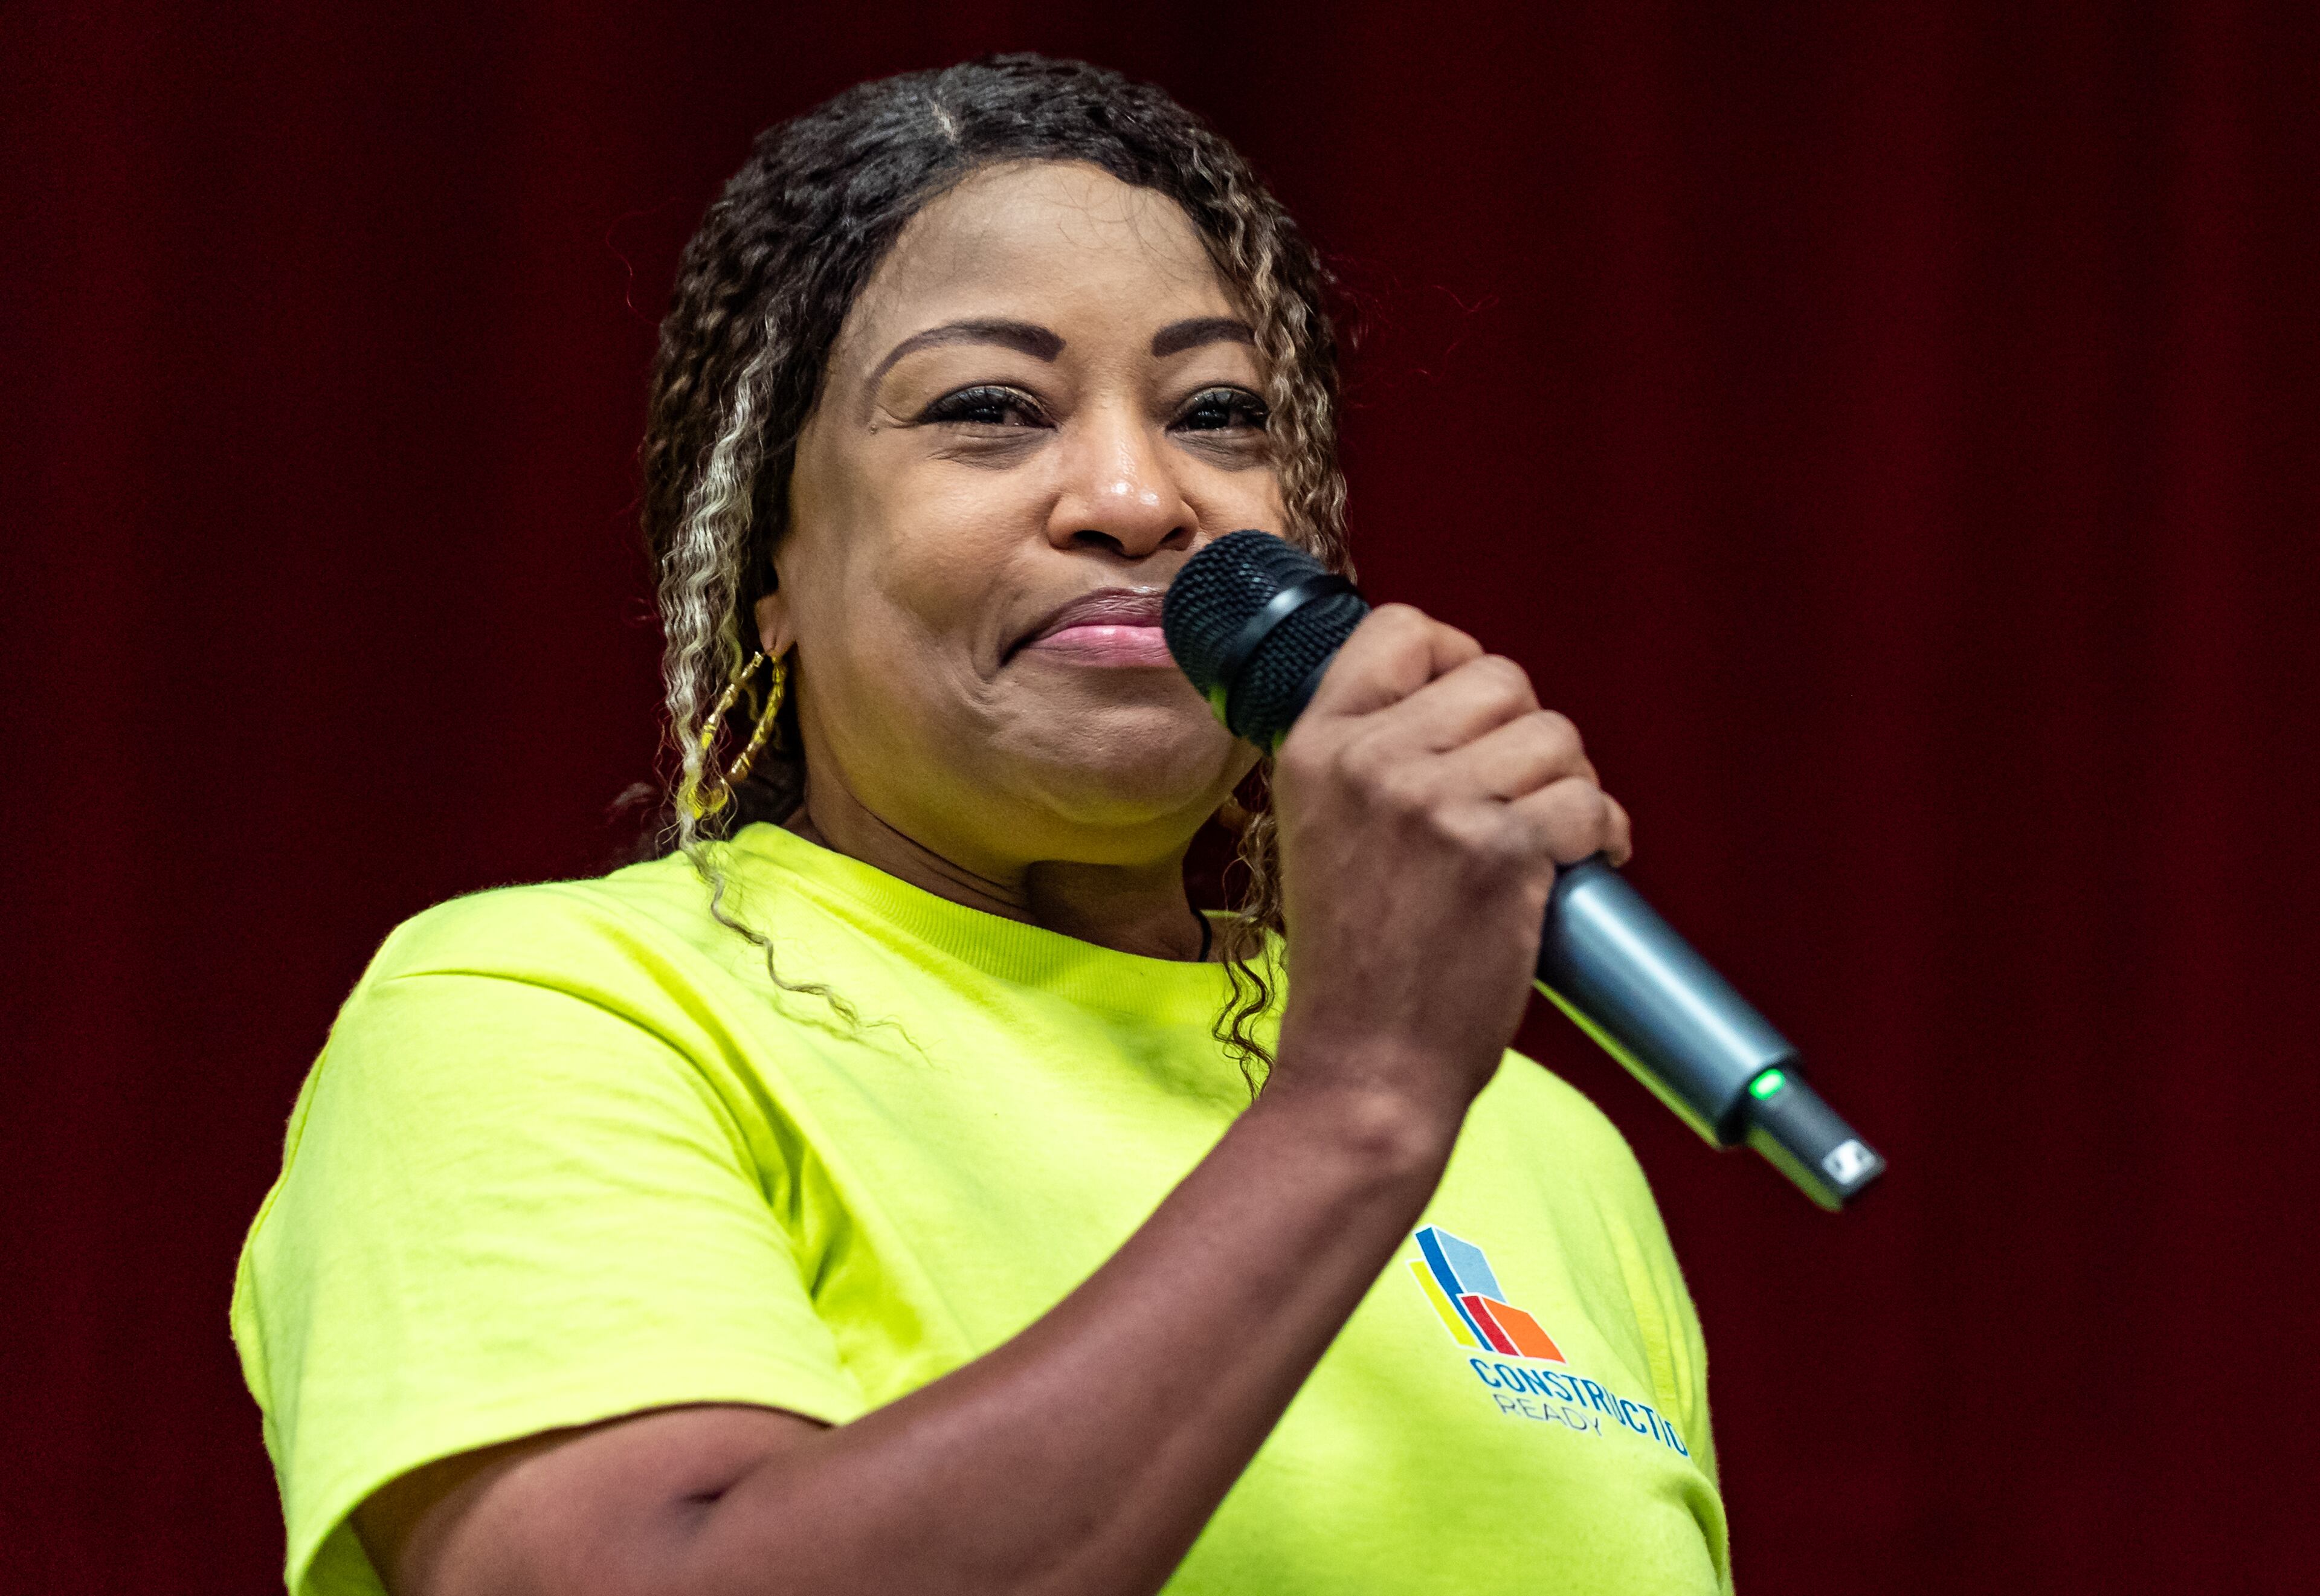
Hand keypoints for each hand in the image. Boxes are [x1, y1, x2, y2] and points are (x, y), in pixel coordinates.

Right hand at [1266, 604, 1631, 1126]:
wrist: (1364, 1065)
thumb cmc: (1356, 962)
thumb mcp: (1322, 829)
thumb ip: (1371, 759)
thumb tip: (1461, 703)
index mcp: (1317, 747)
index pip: (1402, 629)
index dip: (1457, 659)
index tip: (1476, 718)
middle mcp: (1372, 761)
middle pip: (1501, 678)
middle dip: (1529, 736)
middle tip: (1519, 798)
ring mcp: (1437, 803)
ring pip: (1557, 736)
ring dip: (1571, 786)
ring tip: (1548, 840)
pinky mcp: (1501, 851)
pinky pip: (1586, 801)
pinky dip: (1602, 834)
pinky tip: (1580, 868)